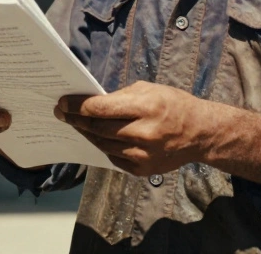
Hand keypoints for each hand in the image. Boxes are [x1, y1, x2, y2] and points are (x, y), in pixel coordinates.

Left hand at [56, 81, 211, 176]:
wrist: (200, 133)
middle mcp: (143, 133)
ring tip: (76, 124)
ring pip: (102, 144)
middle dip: (75, 120)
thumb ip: (120, 97)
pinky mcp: (141, 169)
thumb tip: (92, 103)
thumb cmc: (173, 105)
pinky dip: (103, 146)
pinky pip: (113, 157)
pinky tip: (96, 137)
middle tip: (61, 113)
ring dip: (86, 133)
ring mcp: (142, 154)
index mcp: (145, 107)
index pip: (100, 108)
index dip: (77, 106)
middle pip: (97, 128)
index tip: (62, 103)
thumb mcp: (149, 90)